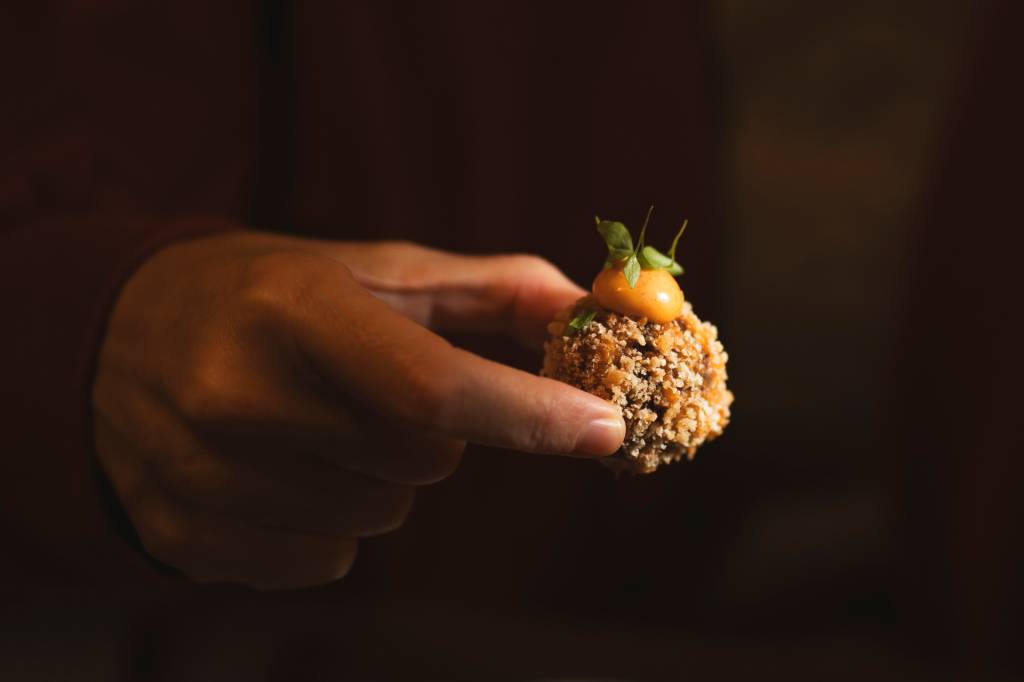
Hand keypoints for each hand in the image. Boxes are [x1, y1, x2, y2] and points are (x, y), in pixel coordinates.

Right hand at [92, 223, 624, 588]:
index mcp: (290, 310)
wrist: (113, 340)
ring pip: (384, 516)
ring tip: (319, 423)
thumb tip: (588, 313)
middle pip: (422, 461)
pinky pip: (331, 560)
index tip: (605, 427)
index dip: (529, 413)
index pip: (431, 386)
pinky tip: (285, 468)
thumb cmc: (265, 296)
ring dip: (383, 477)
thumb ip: (489, 289)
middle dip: (434, 431)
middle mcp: (238, 396)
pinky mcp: (192, 540)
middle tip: (378, 390)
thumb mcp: (369, 269)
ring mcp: (206, 479)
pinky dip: (336, 521)